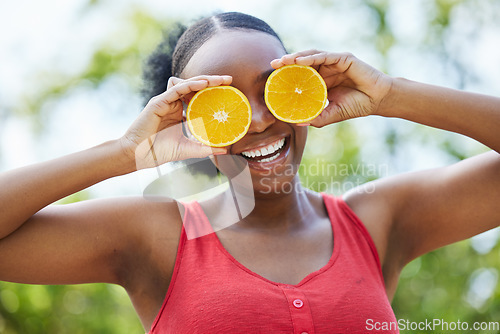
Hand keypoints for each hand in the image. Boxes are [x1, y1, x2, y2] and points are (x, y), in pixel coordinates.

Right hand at [120, 75, 230, 168]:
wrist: (138, 156)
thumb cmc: (159, 152)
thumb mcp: (188, 149)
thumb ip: (205, 148)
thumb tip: (224, 149)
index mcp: (179, 112)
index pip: (197, 95)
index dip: (212, 90)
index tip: (229, 90)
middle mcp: (172, 103)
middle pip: (194, 85)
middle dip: (211, 80)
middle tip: (229, 79)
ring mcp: (165, 101)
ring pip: (185, 83)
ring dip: (202, 79)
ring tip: (218, 81)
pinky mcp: (158, 102)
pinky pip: (175, 89)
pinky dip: (190, 85)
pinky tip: (203, 84)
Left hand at [271, 50, 392, 126]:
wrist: (377, 101)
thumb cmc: (355, 107)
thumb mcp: (331, 114)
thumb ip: (315, 117)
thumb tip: (296, 122)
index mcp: (322, 80)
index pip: (301, 74)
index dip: (287, 74)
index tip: (272, 77)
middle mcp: (326, 69)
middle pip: (303, 62)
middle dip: (287, 62)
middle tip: (272, 65)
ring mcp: (335, 62)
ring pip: (312, 56)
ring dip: (296, 57)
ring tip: (283, 61)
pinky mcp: (344, 58)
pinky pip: (325, 56)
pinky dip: (311, 58)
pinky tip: (299, 61)